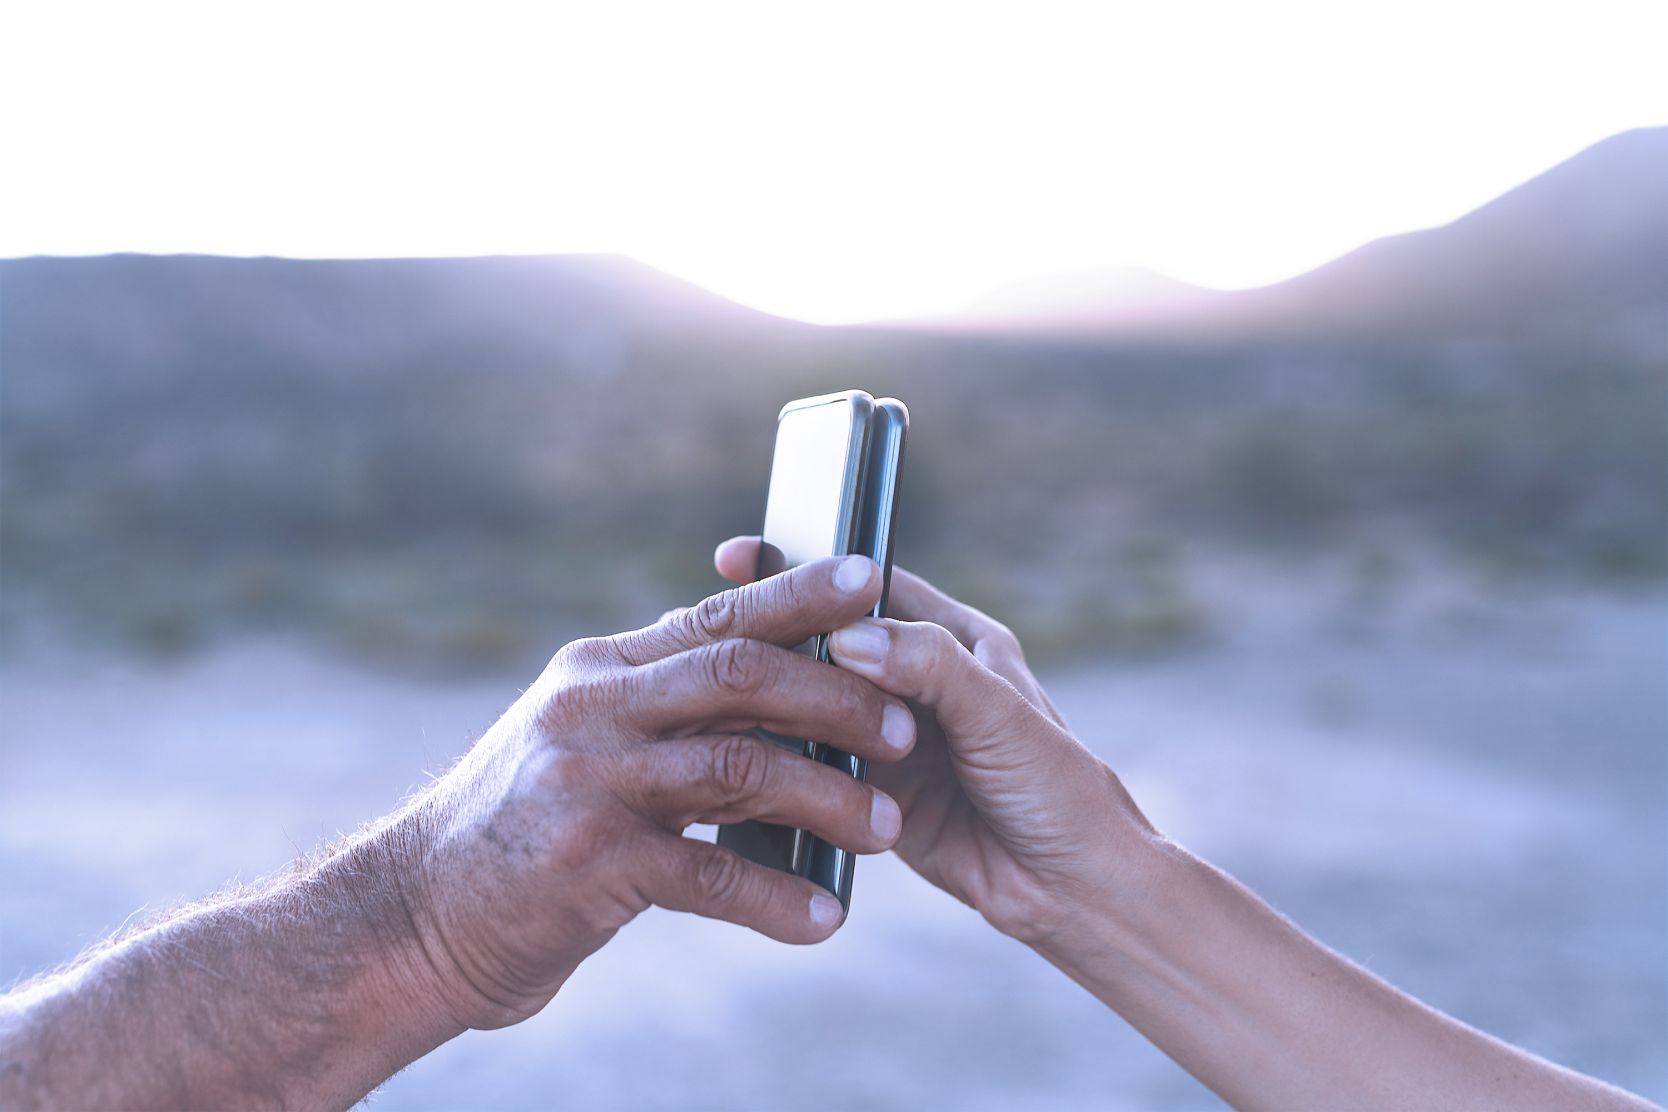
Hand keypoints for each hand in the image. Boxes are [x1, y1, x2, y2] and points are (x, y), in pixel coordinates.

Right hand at [400, 555, 914, 1030]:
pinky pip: (709, 873)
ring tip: (885, 827)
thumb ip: (660, 707)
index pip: (715, 616)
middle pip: (740, 674)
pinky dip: (775, 895)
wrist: (416, 914)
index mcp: (601, 670)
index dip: (798, 595)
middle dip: (836, 696)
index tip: (872, 576)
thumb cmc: (522, 827)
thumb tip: (768, 681)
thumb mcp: (581, 741)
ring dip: (826, 797)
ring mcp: (591, 782)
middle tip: (904, 729)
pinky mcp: (591, 863)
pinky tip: (822, 919)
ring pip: (739, 766)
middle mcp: (594, 709)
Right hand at [715, 538, 1160, 946]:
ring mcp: (891, 738)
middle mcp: (918, 682)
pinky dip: (782, 760)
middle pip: (833, 644)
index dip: (813, 570)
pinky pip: (815, 766)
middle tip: (711, 623)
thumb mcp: (998, 716)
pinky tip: (738, 750)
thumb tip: (848, 636)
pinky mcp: (872, 793)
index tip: (752, 556)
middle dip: (776, 632)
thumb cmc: (1058, 790)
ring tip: (710, 689)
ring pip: (816, 705)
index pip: (872, 587)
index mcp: (956, 639)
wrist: (1072, 891)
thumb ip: (929, 667)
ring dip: (772, 699)